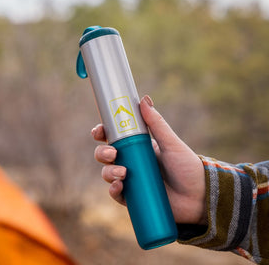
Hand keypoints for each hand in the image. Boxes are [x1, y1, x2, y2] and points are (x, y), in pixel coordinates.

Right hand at [92, 95, 206, 224]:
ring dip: (109, 172)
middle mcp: (131, 162)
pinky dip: (113, 191)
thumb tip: (144, 99)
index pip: (113, 138)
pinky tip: (119, 187)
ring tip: (123, 173)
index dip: (102, 133)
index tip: (98, 131)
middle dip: (102, 153)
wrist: (199, 195)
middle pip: (105, 156)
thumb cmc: (186, 166)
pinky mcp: (133, 198)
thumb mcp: (171, 143)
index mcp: (137, 147)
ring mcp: (131, 180)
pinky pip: (116, 194)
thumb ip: (156, 122)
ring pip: (108, 174)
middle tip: (113, 154)